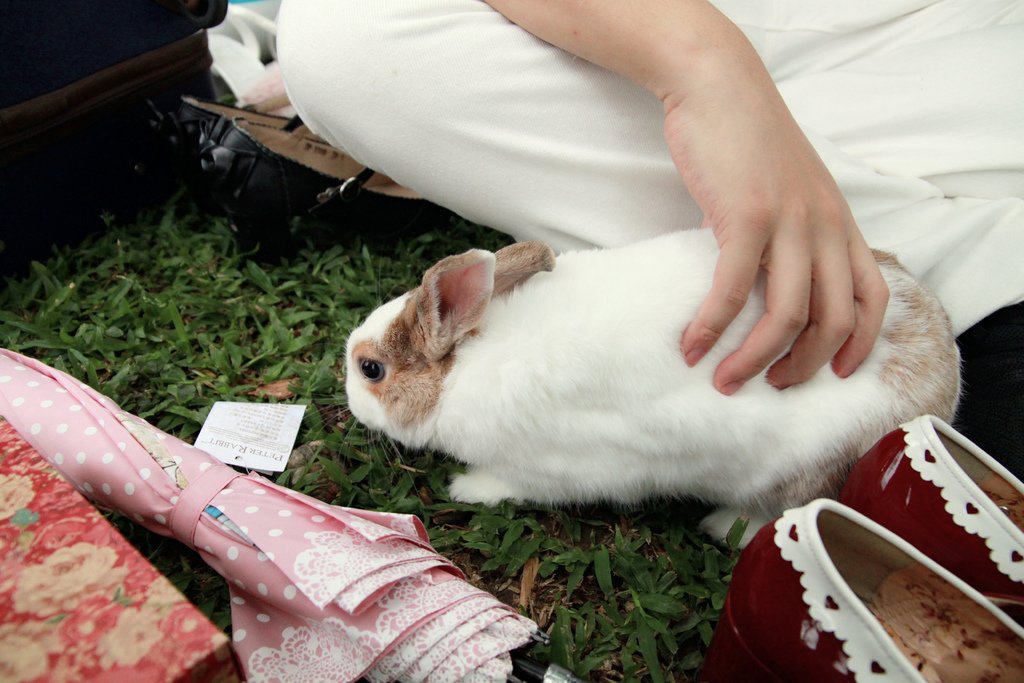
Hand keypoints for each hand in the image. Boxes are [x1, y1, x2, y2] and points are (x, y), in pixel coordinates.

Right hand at [666, 39, 888, 393]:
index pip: (871, 297)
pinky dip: (712, 326)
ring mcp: (790, 222)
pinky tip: (692, 345)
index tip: (834, 374)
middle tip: (770, 386)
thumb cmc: (748, 139)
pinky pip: (735, 290)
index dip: (859, 345)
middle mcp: (825, 226)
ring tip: (724, 380)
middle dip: (803, 367)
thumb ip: (791, 234)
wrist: (720, 87)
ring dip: (756, 359)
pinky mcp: (747, 216)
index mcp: (838, 222)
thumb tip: (765, 282)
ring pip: (788, 315)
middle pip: (832, 320)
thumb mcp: (789, 189)